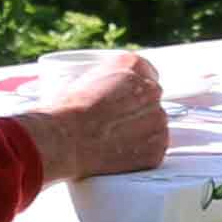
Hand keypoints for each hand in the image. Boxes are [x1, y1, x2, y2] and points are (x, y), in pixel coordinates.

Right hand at [26, 52, 170, 182]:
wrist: (63, 140)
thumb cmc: (64, 111)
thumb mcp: (81, 81)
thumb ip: (104, 82)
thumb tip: (103, 91)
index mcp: (132, 66)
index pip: (146, 73)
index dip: (133, 88)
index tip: (124, 99)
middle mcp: (151, 89)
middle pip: (151, 99)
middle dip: (136, 111)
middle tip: (114, 123)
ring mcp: (157, 120)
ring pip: (155, 126)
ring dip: (141, 132)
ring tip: (114, 141)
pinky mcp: (156, 148)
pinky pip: (155, 150)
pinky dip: (142, 154)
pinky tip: (121, 155)